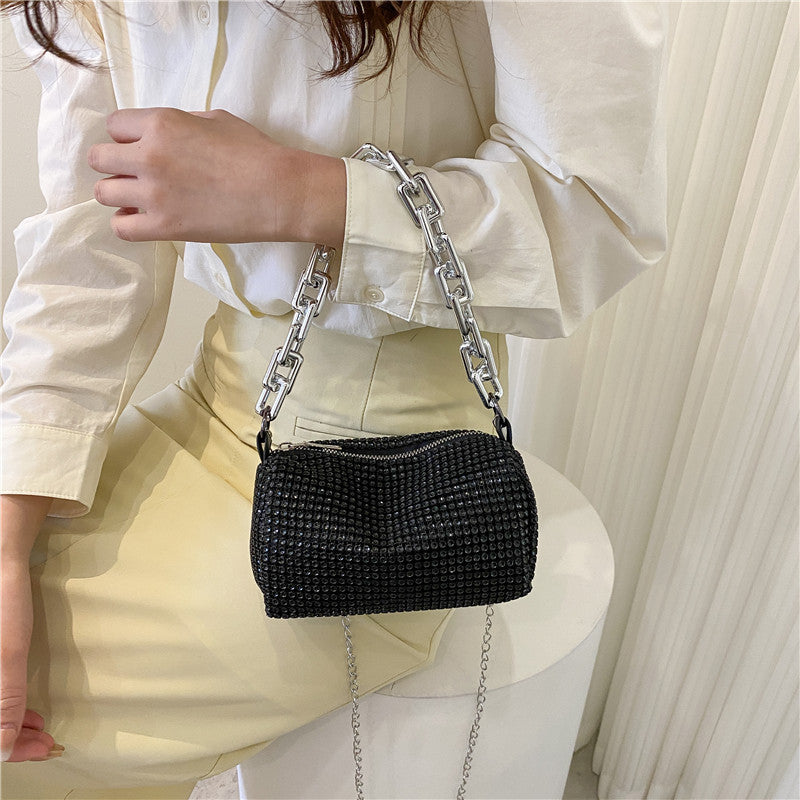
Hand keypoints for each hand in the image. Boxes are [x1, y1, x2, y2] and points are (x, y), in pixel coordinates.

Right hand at [1, 495, 60, 762]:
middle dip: (11, 741)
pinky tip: (27, 713)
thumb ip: (3, 701)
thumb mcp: (7, 655)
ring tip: (41, 729)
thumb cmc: (2, 605)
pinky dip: (5, 709)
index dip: (8, 751)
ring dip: (9, 727)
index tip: (41, 752)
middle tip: (47, 743)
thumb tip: (0, 750)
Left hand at [87, 107, 344, 247]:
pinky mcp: (164, 227)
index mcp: (160, 124)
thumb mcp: (215, 120)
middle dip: (115, 165)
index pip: (114, 125)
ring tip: (141, 199)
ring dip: (118, 195)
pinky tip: (144, 220)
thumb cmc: (255, 153)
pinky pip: (121, 228)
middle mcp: (149, 156)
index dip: (127, 137)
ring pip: (104, 193)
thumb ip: (180, 125)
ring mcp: (153, 194)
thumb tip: (164, 137)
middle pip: (99, 159)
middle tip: (137, 174)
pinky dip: (127, 224)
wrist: (278, 192)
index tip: (142, 148)